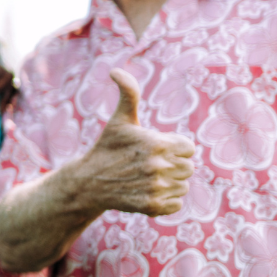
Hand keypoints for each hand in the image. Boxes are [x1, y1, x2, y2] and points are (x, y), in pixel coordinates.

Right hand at [63, 71, 195, 217]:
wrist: (88, 182)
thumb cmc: (108, 148)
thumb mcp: (120, 120)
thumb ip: (128, 93)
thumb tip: (115, 70)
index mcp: (158, 142)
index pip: (188, 148)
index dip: (173, 148)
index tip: (154, 149)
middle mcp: (159, 166)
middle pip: (187, 168)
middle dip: (171, 166)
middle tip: (147, 165)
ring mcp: (156, 187)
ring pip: (182, 186)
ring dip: (169, 184)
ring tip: (145, 179)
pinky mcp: (153, 206)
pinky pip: (176, 203)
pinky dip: (165, 201)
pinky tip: (146, 192)